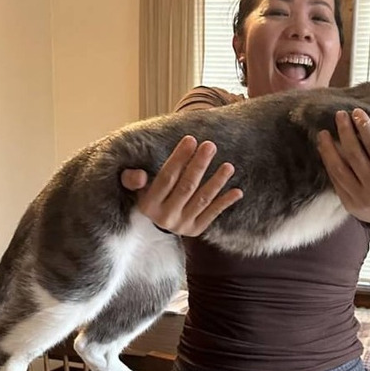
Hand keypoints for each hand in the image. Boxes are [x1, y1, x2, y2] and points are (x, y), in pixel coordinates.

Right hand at [120, 136, 242, 235]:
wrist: (155, 226)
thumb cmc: (148, 196)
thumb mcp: (136, 189)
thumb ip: (132, 180)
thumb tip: (139, 176)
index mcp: (149, 204)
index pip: (167, 178)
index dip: (179, 159)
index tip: (191, 140)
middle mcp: (165, 217)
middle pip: (186, 187)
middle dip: (199, 165)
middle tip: (210, 146)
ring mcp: (182, 225)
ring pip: (202, 200)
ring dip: (216, 182)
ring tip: (228, 166)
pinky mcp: (195, 230)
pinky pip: (213, 214)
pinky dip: (225, 203)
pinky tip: (237, 191)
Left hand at [316, 108, 369, 223]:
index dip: (366, 128)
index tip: (357, 112)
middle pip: (356, 154)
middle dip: (346, 132)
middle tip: (339, 115)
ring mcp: (362, 197)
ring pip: (341, 168)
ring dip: (330, 148)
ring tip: (323, 133)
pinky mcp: (351, 204)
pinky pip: (336, 181)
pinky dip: (329, 163)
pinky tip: (324, 149)